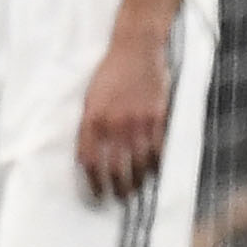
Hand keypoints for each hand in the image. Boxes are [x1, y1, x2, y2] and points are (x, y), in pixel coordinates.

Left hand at [76, 26, 173, 202]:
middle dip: (116, 187)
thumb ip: (89, 125)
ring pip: (137, 162)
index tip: (98, 192)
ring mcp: (137, 122)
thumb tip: (90, 154)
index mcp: (92, 120)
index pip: (90, 161)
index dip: (94, 182)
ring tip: (136, 189)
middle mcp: (113, 125)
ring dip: (137, 180)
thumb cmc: (109, 73)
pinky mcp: (157, 116)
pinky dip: (156, 164)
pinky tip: (154, 172)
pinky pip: (157, 148)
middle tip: (119, 197)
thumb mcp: (90, 98)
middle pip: (114, 167)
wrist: (135, 49)